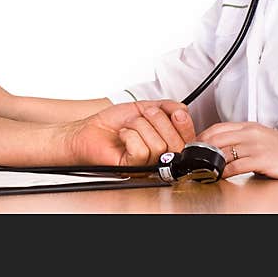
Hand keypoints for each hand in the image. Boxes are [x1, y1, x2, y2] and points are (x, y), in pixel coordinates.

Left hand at [68, 100, 195, 167]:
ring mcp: (146, 165)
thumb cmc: (113, 123)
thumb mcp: (143, 108)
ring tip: (128, 127)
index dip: (185, 124)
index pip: (188, 139)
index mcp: (165, 142)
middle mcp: (158, 157)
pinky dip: (130, 136)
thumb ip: (166, 107)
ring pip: (158, 145)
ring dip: (139, 126)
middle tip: (143, 115)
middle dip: (158, 120)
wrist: (89, 131)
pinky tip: (122, 136)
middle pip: (176, 143)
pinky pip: (142, 151)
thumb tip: (182, 108)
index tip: (176, 113)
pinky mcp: (132, 168)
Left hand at [197, 121, 277, 184]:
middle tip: (193, 158)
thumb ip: (243, 139)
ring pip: (224, 150)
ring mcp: (257, 145)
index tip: (194, 146)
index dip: (202, 136)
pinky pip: (236, 165)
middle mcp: (252, 133)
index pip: (218, 127)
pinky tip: (219, 175)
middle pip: (217, 137)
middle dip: (201, 148)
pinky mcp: (262, 160)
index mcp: (250, 126)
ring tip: (202, 167)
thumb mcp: (262, 139)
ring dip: (210, 160)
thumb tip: (222, 146)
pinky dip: (224, 171)